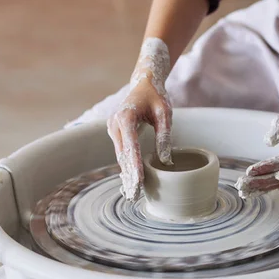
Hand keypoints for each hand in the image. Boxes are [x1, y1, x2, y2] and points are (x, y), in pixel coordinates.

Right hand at [107, 79, 171, 200]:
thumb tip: (166, 161)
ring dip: (126, 174)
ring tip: (132, 192)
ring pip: (120, 156)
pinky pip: (120, 152)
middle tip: (135, 194)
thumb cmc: (156, 97)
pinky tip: (129, 181)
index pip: (131, 146)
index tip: (139, 181)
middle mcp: (114, 123)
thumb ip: (164, 136)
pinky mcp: (115, 132)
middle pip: (122, 155)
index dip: (135, 165)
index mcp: (125, 117)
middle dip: (129, 175)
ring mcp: (112, 128)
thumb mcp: (165, 113)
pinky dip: (125, 166)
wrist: (143, 83)